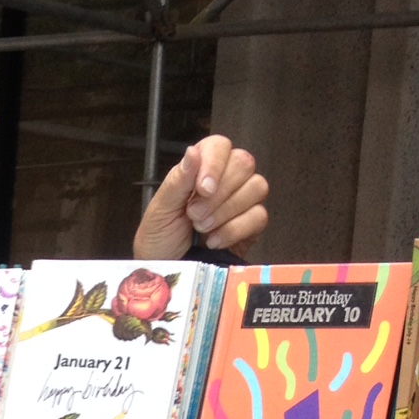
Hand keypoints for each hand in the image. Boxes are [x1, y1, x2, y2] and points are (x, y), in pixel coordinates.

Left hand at [134, 135, 268, 258]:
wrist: (166, 272)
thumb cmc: (159, 239)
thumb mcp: (161, 209)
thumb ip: (178, 180)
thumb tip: (193, 151)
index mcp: (200, 169)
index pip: (220, 146)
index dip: (215, 164)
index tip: (202, 189)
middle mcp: (225, 180)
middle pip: (244, 163)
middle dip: (219, 193)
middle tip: (194, 215)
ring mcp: (241, 201)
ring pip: (257, 187)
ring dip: (226, 211)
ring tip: (202, 228)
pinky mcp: (251, 226)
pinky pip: (259, 216)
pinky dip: (235, 230)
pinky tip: (214, 241)